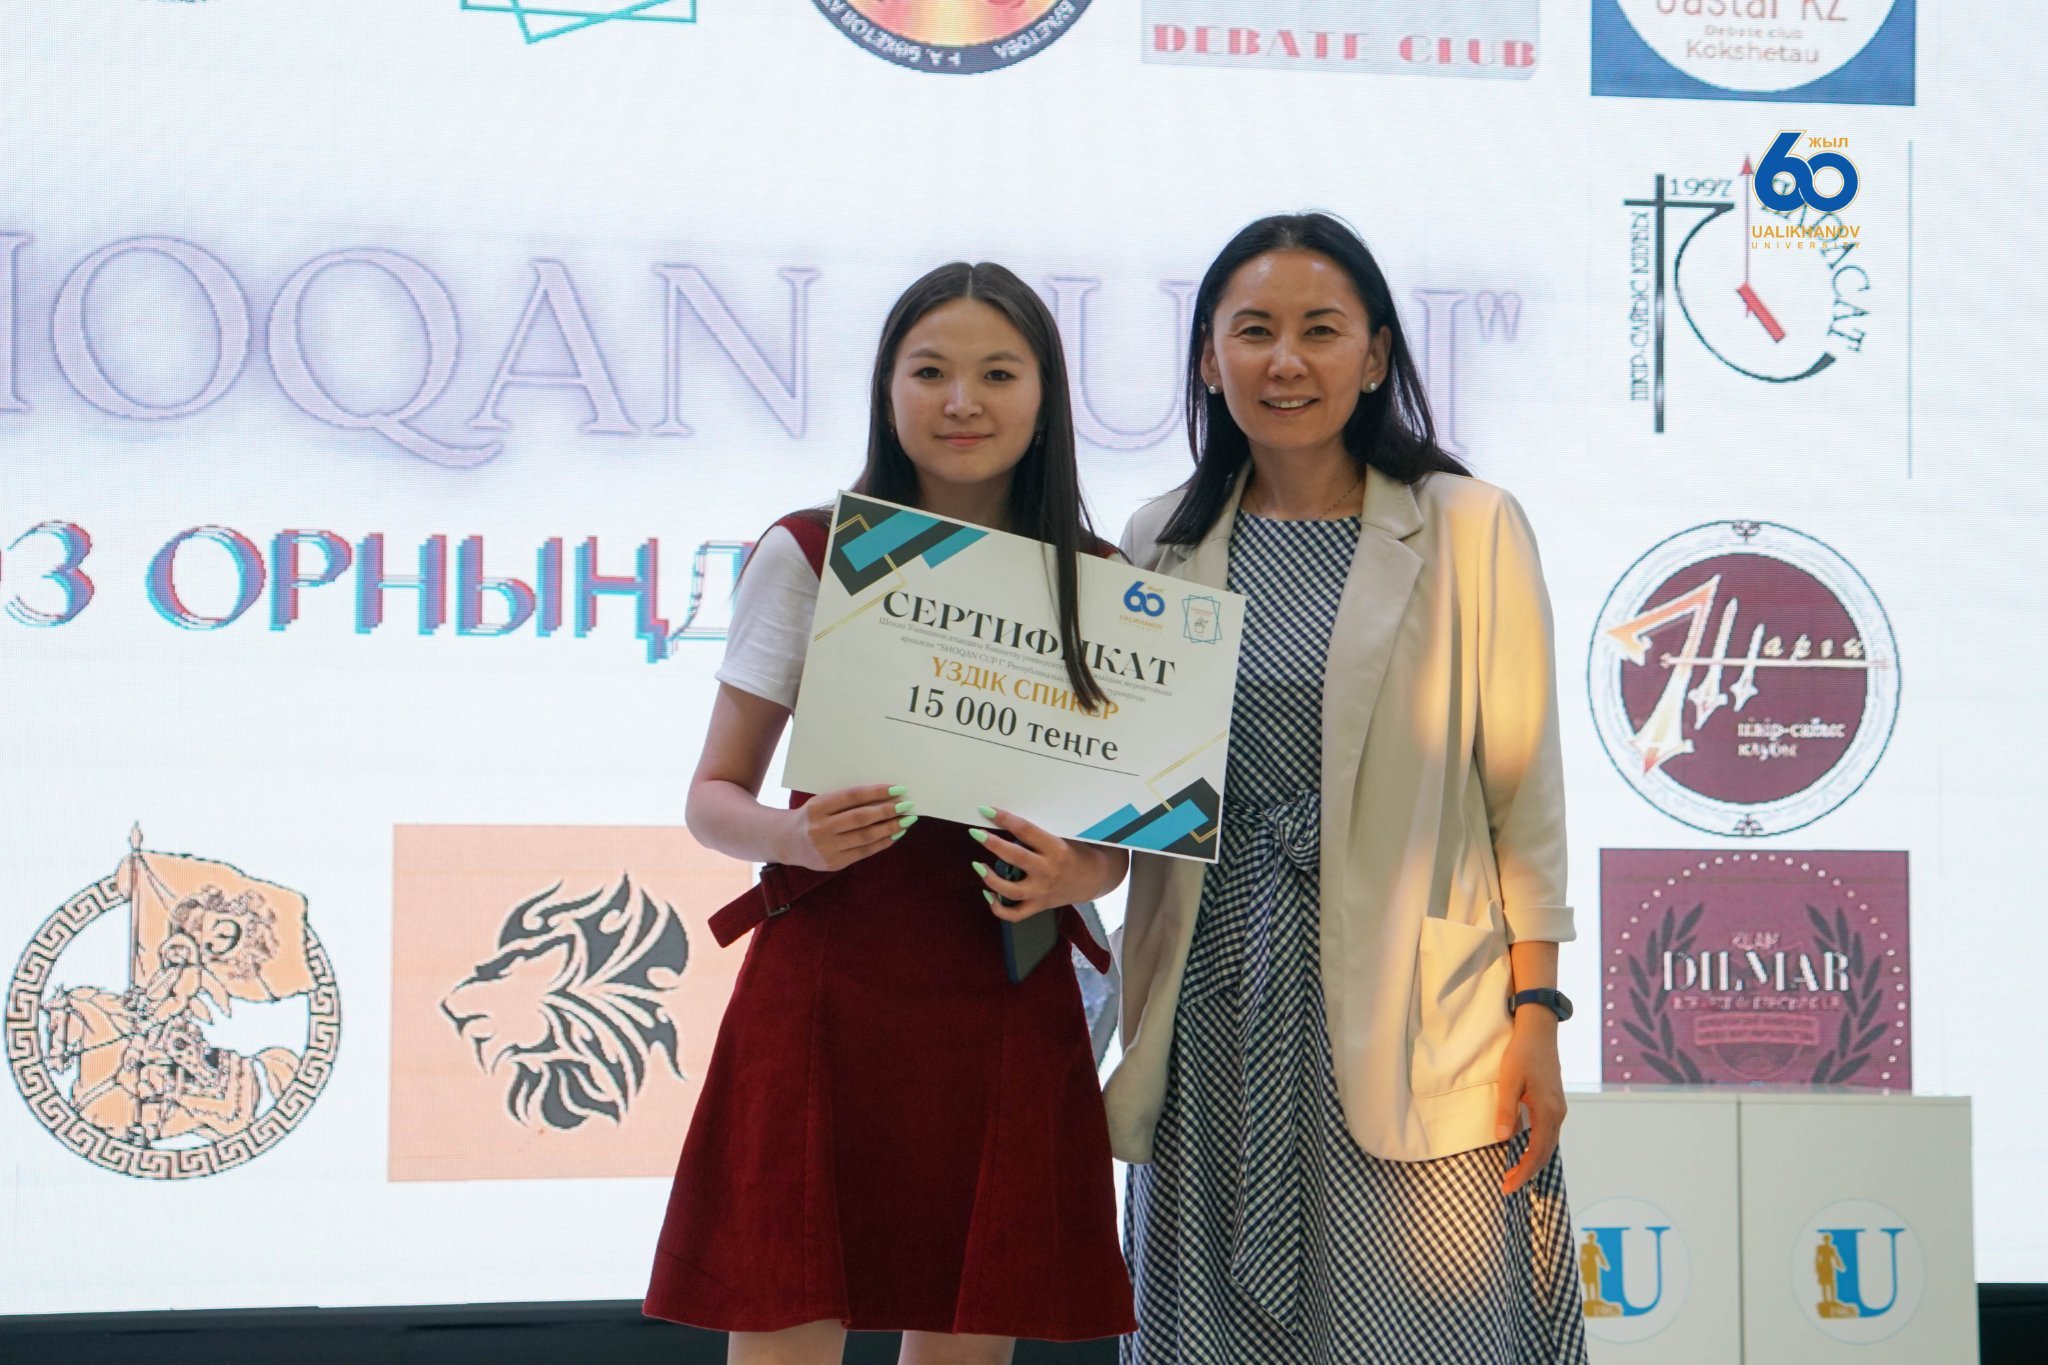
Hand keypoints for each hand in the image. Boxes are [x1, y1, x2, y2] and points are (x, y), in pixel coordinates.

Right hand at [779, 784, 912, 871]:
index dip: (876, 792)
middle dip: (887, 811)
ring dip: (889, 828)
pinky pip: (863, 853)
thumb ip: (846, 801)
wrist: (785, 841)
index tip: (897, 789)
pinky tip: (894, 835)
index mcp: (817, 807)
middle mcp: (820, 828)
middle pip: (860, 818)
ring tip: (906, 821)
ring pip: (865, 837)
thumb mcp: (821, 802)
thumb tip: (883, 797)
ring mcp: (826, 848)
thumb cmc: (810, 816)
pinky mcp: (833, 863)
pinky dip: (881, 843)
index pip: (852, 796)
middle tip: (907, 805)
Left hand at [967, 805, 1125, 922]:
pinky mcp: (1038, 905)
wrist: (1094, 878)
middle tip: (976, 833)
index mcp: (1055, 849)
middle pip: (1016, 858)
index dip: (1004, 819)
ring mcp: (1042, 891)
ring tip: (978, 866)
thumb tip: (1006, 823)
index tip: (987, 810)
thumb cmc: (1076, 852)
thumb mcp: (1063, 838)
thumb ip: (1037, 835)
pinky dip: (998, 908)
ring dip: (990, 879)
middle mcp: (1047, 871)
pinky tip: (988, 895)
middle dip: (993, 844)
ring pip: (1011, 890)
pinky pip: (1015, 914)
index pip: (1026, 830)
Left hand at [1496, 1006, 1565, 1196]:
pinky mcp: (1555, 1103)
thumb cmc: (1522, 1054)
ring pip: (1549, 1144)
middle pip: (1545, 1152)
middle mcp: (1558, 1114)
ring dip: (1533, 1161)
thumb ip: (1506, 1110)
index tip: (1508, 1186)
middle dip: (1528, 1172)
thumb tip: (1502, 1139)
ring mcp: (1559, 1108)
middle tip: (1508, 1186)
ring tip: (1516, 1174)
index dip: (1523, 1171)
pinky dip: (1538, 1147)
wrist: (1539, 1031)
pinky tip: (1527, 1151)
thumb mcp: (1509, 1081)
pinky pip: (1549, 1133)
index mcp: (1548, 1111)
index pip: (1536, 1152)